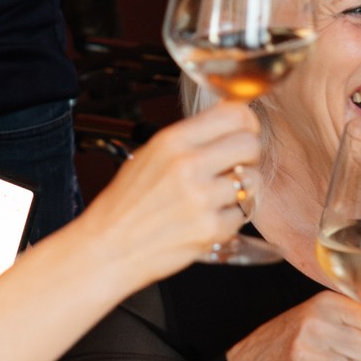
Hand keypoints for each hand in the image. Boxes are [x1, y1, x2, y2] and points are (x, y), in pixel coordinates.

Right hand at [74, 102, 257, 287]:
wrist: (108, 247)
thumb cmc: (125, 205)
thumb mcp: (150, 155)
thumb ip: (188, 139)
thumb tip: (226, 124)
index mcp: (171, 141)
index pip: (233, 113)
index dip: (246, 122)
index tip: (244, 131)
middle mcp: (188, 165)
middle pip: (250, 144)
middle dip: (249, 155)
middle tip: (235, 166)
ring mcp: (201, 198)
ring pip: (252, 181)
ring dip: (240, 189)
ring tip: (217, 196)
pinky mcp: (211, 228)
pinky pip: (242, 215)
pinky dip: (229, 219)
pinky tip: (206, 219)